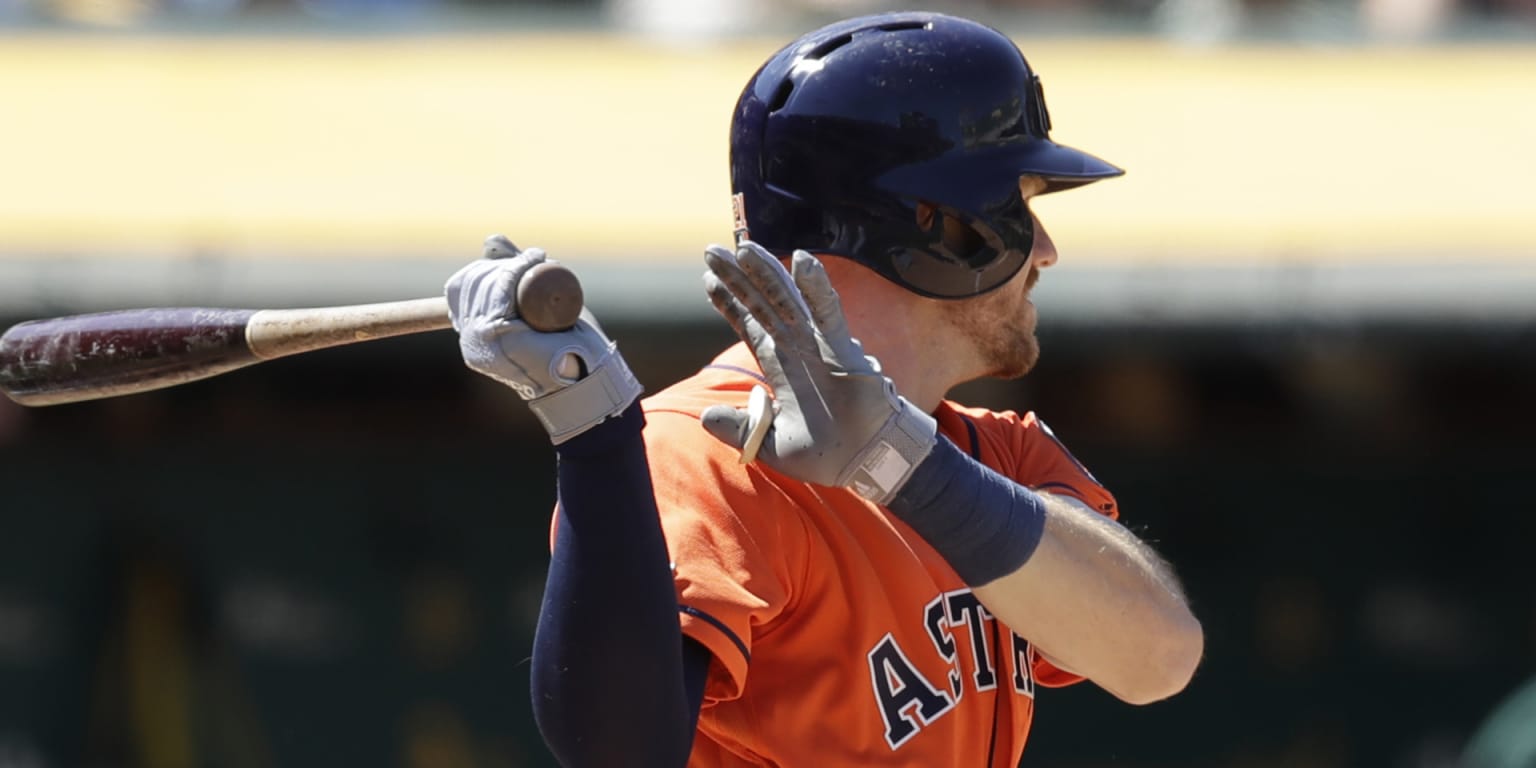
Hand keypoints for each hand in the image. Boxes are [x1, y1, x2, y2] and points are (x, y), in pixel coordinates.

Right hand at [446, 235, 640, 442]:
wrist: (588, 379)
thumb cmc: (569, 347)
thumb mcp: (538, 307)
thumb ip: (514, 280)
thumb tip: (491, 239)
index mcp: (475, 336)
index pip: (461, 287)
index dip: (484, 267)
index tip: (518, 261)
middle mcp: (471, 340)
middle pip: (470, 282)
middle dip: (498, 263)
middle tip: (534, 259)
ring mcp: (479, 340)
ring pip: (485, 283)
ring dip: (510, 264)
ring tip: (537, 259)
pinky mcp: (495, 336)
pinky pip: (499, 292)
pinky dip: (513, 271)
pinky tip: (531, 261)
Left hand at [699, 242, 936, 503]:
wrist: (867, 463)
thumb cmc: (827, 454)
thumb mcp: (771, 445)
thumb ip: (741, 429)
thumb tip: (704, 417)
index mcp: (780, 367)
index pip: (750, 325)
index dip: (730, 303)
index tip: (708, 279)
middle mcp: (797, 349)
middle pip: (761, 304)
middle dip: (737, 278)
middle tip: (711, 251)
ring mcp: (819, 346)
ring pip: (788, 301)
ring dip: (767, 274)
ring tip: (743, 248)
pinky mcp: (843, 350)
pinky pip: (828, 313)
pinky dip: (817, 287)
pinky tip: (802, 260)